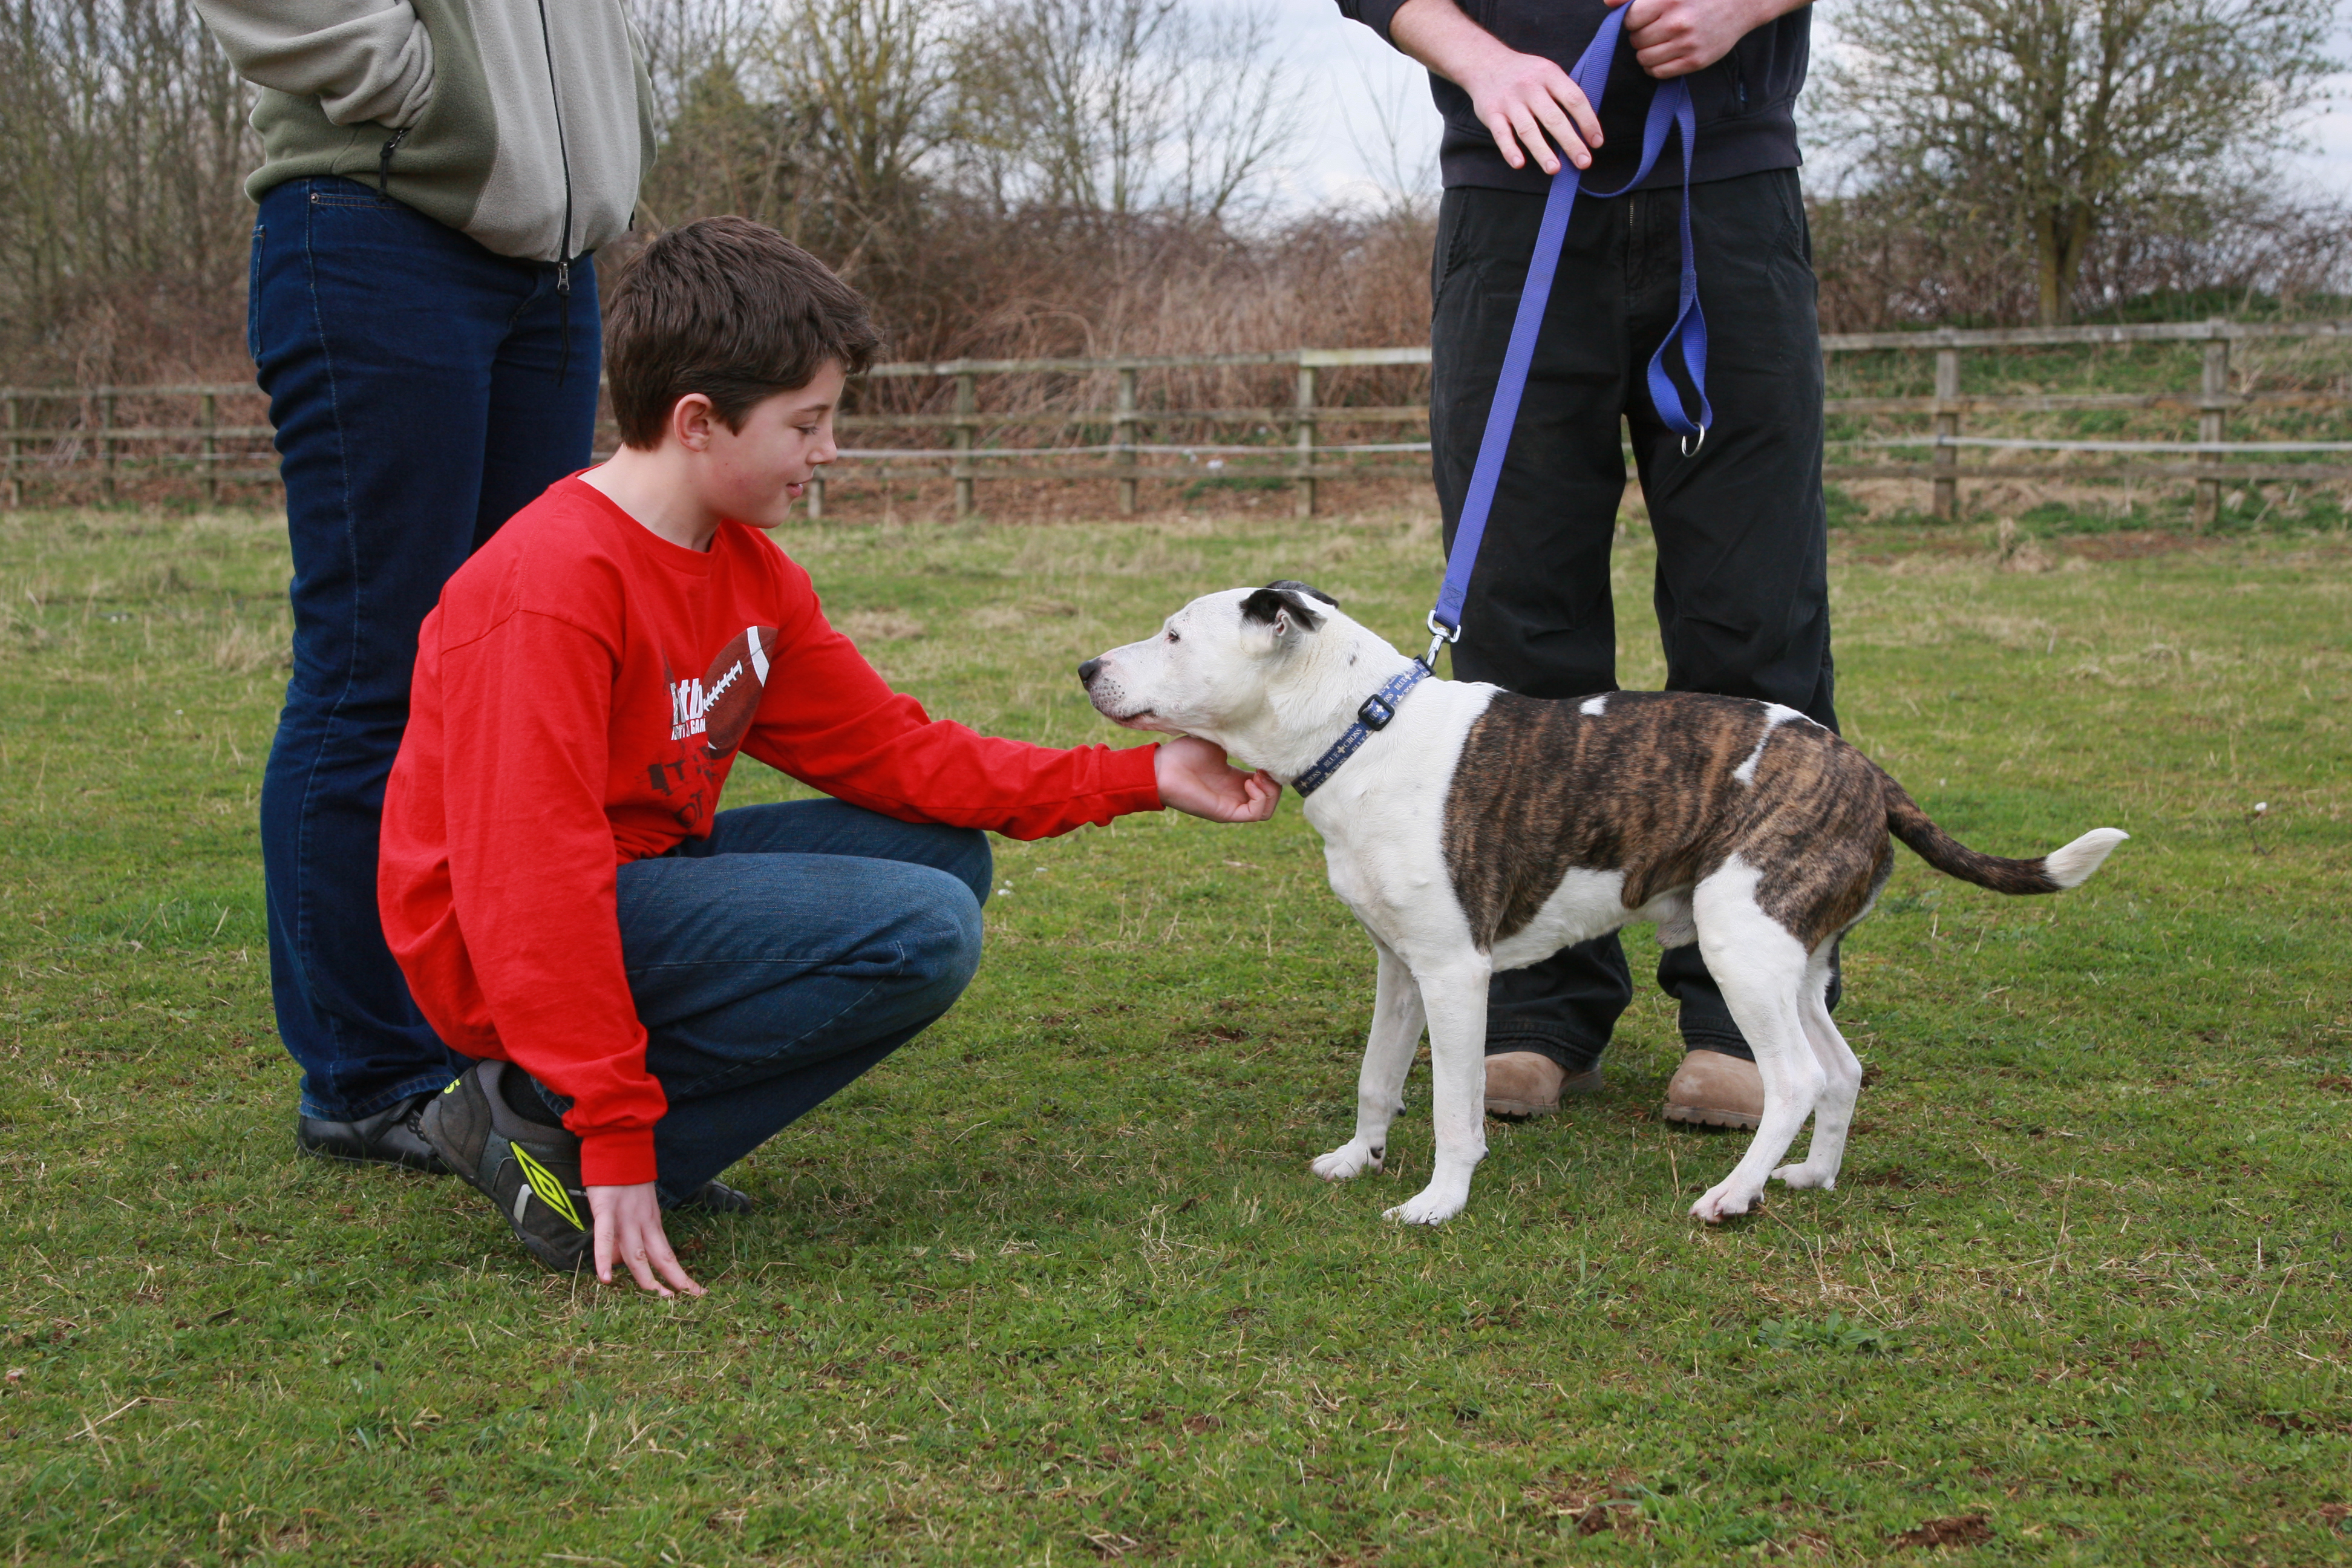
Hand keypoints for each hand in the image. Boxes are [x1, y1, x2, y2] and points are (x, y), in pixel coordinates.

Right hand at [586, 1181, 705, 1296]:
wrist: (619, 1146)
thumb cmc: (626, 1177)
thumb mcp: (639, 1206)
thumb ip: (637, 1229)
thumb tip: (631, 1255)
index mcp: (651, 1222)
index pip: (667, 1255)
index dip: (679, 1275)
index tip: (694, 1292)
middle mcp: (642, 1223)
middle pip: (658, 1257)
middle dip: (670, 1280)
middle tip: (682, 1299)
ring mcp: (625, 1217)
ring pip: (636, 1253)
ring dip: (646, 1277)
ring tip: (658, 1297)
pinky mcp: (606, 1210)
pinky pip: (604, 1238)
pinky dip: (604, 1259)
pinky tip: (607, 1279)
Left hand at [1155, 736, 1279, 822]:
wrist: (1162, 767)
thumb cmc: (1183, 753)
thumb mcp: (1218, 741)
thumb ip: (1238, 740)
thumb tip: (1258, 730)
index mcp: (1234, 778)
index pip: (1266, 781)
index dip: (1273, 769)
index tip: (1269, 754)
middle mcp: (1235, 793)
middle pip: (1270, 797)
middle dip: (1276, 781)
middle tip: (1264, 766)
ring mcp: (1231, 804)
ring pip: (1267, 810)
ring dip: (1271, 791)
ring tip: (1258, 775)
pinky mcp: (1226, 813)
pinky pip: (1256, 814)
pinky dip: (1260, 798)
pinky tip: (1249, 782)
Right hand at [1391, 0, 1601, 174]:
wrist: (1485, 62)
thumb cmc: (1524, 73)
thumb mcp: (1547, 71)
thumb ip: (1564, 93)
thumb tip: (1585, 126)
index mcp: (1549, 74)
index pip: (1574, 99)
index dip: (1588, 122)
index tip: (1596, 142)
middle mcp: (1530, 87)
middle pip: (1554, 118)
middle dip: (1571, 142)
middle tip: (1584, 162)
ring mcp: (1510, 101)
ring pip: (1528, 130)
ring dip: (1542, 151)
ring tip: (1555, 169)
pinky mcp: (1491, 113)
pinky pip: (1501, 134)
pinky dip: (1509, 149)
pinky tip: (1519, 163)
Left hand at [1610, 0, 1779, 78]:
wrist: (1743, 3)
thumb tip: (1608, 4)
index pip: (1630, 19)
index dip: (1633, 18)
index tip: (1644, 15)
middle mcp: (1678, 23)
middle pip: (1636, 40)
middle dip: (1640, 34)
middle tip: (1655, 26)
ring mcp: (1688, 44)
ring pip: (1644, 58)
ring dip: (1646, 51)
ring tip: (1660, 39)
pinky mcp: (1695, 61)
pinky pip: (1659, 72)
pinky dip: (1656, 65)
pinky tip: (1666, 52)